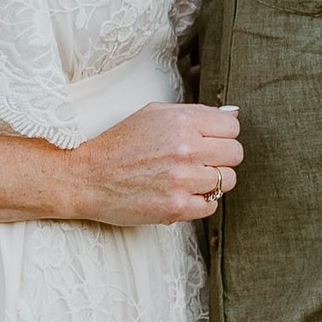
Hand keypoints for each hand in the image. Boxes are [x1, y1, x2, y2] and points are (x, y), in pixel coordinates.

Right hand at [70, 100, 242, 228]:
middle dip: (221, 158)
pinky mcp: (176, 207)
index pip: (232, 127)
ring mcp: (182, 180)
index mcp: (181, 121)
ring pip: (227, 181)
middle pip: (235, 154)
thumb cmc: (119, 145)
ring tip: (188, 179)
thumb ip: (195, 113)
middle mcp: (185, 149)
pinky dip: (200, 202)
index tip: (210, 142)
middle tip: (200, 162)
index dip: (222, 135)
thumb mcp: (154, 115)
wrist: (86, 177)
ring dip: (212, 181)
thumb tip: (233, 115)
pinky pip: (212, 206)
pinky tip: (181, 194)